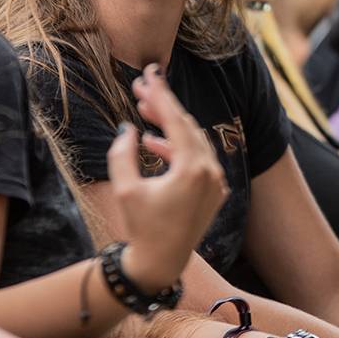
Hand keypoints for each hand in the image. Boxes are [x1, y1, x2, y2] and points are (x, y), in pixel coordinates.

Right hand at [108, 64, 227, 292]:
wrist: (161, 264)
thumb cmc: (141, 229)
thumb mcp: (125, 189)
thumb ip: (122, 154)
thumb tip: (127, 129)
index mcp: (192, 169)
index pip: (176, 121)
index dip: (161, 95)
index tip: (149, 73)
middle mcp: (211, 172)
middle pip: (186, 126)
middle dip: (163, 106)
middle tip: (142, 88)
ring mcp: (216, 182)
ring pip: (193, 141)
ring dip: (169, 126)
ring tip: (144, 111)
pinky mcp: (214, 192)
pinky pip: (198, 159)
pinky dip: (177, 148)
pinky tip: (152, 142)